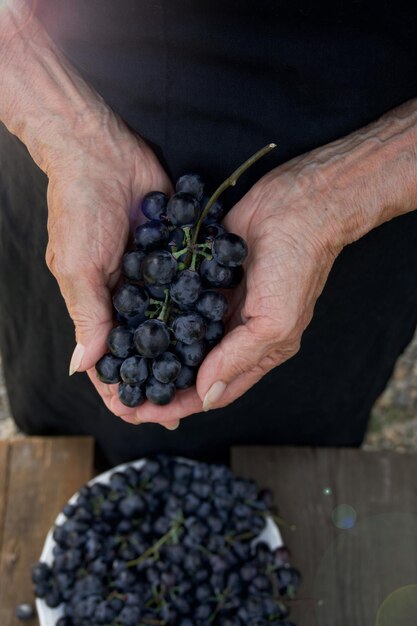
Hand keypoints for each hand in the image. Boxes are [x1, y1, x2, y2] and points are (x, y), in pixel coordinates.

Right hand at [44, 108, 184, 426]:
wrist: (103, 154)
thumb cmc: (79, 209)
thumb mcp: (77, 266)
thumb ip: (87, 315)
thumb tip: (82, 367)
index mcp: (99, 306)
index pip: (109, 360)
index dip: (120, 390)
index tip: (139, 416)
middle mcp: (128, 299)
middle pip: (145, 350)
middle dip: (159, 380)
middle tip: (181, 408)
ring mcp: (153, 279)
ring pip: (171, 326)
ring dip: (184, 352)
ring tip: (207, 378)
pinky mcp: (175, 257)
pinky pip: (189, 289)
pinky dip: (200, 310)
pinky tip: (220, 331)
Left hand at [114, 151, 343, 426]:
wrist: (299, 203)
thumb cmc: (297, 265)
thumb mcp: (275, 321)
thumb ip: (239, 358)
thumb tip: (205, 395)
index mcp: (258, 350)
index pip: (213, 390)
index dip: (179, 405)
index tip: (143, 413)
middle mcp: (235, 332)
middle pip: (193, 369)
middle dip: (160, 384)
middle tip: (122, 396)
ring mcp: (220, 304)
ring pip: (181, 338)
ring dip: (153, 351)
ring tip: (120, 362)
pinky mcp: (206, 275)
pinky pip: (177, 299)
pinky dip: (155, 311)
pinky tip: (129, 318)